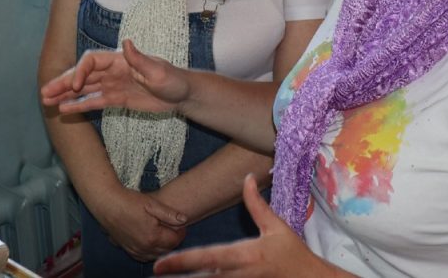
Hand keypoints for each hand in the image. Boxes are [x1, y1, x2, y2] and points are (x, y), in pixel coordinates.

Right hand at [40, 40, 191, 114]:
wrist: (182, 95)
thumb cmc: (174, 79)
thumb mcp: (159, 70)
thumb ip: (140, 59)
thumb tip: (127, 43)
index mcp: (120, 59)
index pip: (92, 61)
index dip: (81, 71)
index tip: (76, 86)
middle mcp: (112, 70)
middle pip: (82, 74)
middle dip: (63, 82)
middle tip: (45, 92)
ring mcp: (112, 84)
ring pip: (84, 89)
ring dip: (65, 94)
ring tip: (47, 100)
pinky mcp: (116, 98)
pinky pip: (94, 101)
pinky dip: (79, 105)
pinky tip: (65, 109)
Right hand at [98, 186, 188, 262]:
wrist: (107, 204)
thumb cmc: (129, 201)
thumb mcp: (152, 204)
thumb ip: (169, 214)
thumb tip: (184, 220)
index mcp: (153, 236)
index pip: (175, 240)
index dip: (180, 232)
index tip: (180, 224)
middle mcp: (145, 247)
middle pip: (167, 249)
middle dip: (173, 240)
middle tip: (173, 228)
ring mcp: (135, 250)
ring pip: (156, 255)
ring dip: (163, 247)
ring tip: (163, 233)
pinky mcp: (128, 249)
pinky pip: (144, 256)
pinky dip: (151, 251)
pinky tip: (151, 241)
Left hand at [153, 175, 333, 276]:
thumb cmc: (293, 253)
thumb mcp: (276, 226)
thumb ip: (257, 204)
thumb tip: (247, 178)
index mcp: (245, 254)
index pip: (207, 258)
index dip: (182, 261)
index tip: (160, 263)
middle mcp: (240, 273)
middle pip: (203, 277)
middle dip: (178, 276)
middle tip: (154, 272)